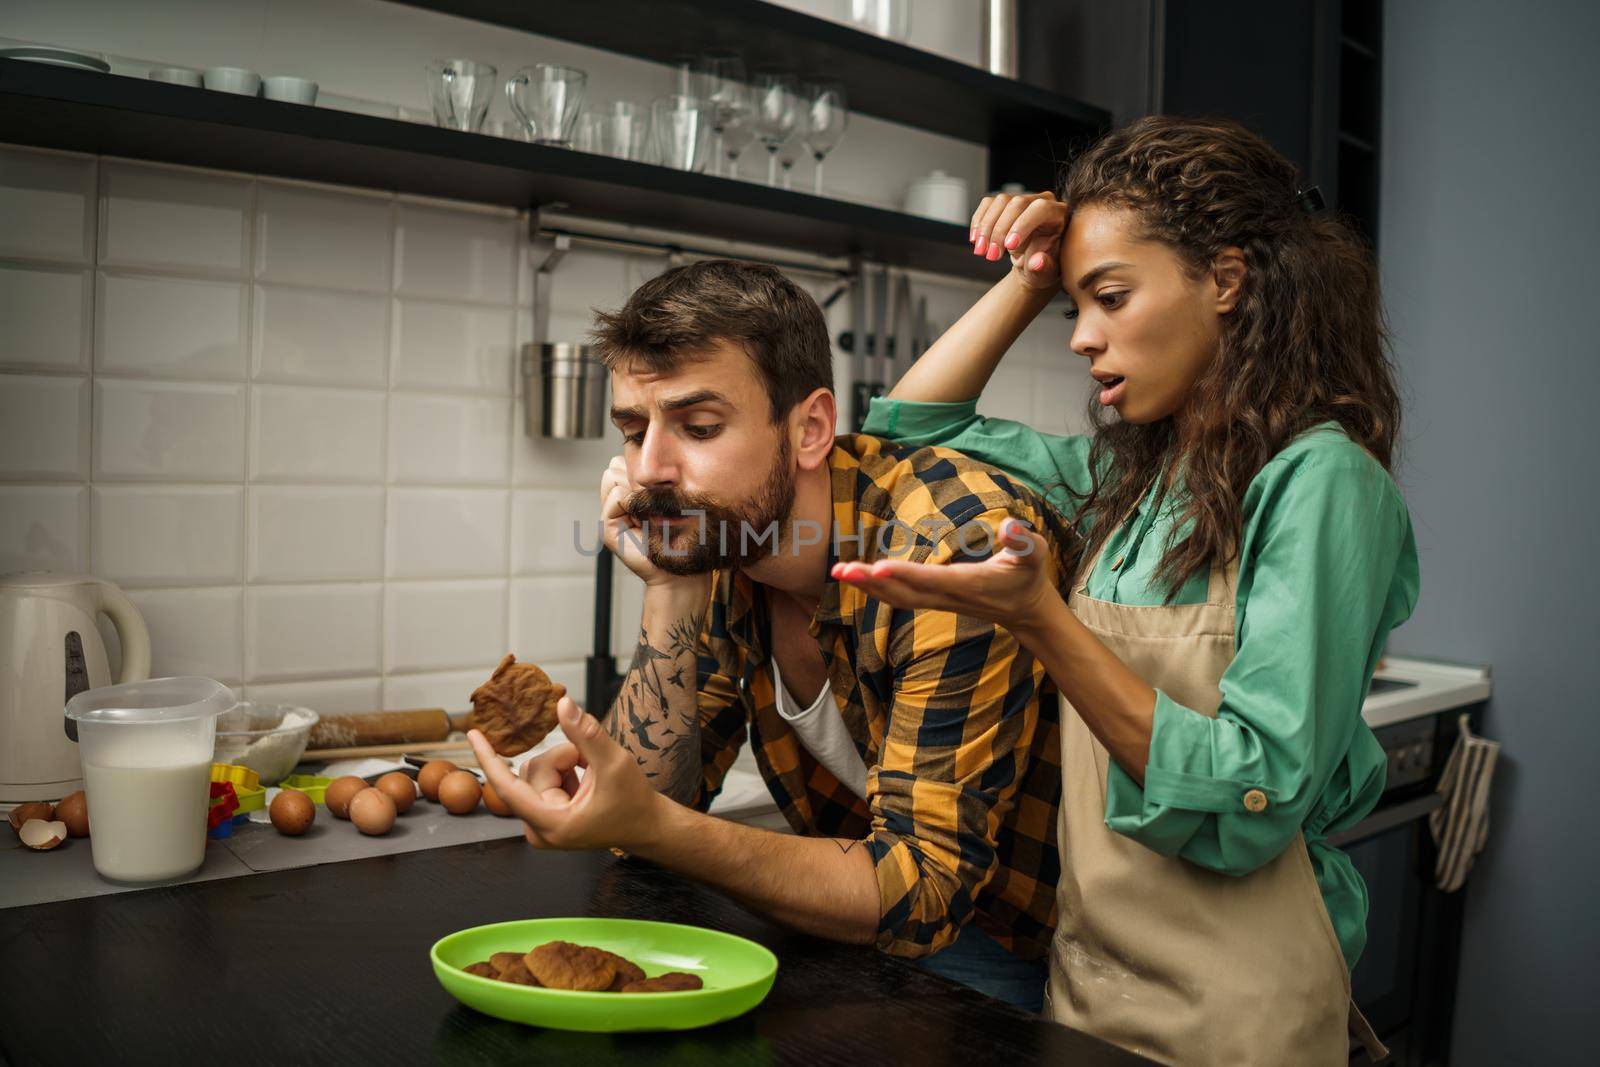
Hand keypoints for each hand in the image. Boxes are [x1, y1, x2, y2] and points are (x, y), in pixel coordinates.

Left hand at [467, 695, 667, 852]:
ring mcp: (541, 826)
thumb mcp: (614, 763)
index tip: (472, 734)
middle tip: (591, 765)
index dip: (488, 759)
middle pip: (532, 772)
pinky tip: (586, 783)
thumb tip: (562, 703)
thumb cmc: (633, 802)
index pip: (508, 788)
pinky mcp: (545, 819)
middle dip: (563, 758)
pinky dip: (566, 772)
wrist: (646, 826)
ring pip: (538, 772)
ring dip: (566, 764)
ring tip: (591, 776)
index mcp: (553, 824)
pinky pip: (544, 780)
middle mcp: (540, 830)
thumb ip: (586, 733)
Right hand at [600, 455, 679, 588]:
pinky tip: (644, 521)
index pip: (622, 462)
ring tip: (650, 512)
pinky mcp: (608, 529)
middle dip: (636, 477)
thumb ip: (653, 481)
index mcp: (630, 496)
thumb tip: (643, 458)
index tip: (660, 493)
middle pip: (614, 466)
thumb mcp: (670, 500)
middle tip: (655, 503)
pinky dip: (632, 502)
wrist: (679, 572)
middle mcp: (616, 504)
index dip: (640, 470)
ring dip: (635, 489)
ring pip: (612, 477)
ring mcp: (610, 516)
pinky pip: (616, 497)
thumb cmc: (682, 537)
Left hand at [830, 517, 1059, 631]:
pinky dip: (876, 589)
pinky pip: (899, 598)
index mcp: (970, 584)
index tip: (880, 568)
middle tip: (841, 570)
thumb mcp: (1034, 556)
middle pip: (905, 593)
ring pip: (897, 598)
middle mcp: (949, 596)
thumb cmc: (1028, 577)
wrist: (1026, 611)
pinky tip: (857, 578)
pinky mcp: (933, 600)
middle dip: (873, 583)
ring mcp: (939, 601)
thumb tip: (1011, 525)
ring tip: (839, 572)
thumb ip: (1024, 541)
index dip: (907, 575)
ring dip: (867, 587)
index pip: (933, 580)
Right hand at [969, 190, 1067, 291]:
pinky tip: (976, 240)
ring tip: (982, 252)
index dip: (1022, 224)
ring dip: (986, 228)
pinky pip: (987, 204)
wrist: (1032, 264)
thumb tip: (1037, 262)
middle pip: (1017, 203)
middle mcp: (1041, 201)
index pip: (1040, 209)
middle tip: (991, 256)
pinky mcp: (1005, 203)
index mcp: (1058, 214)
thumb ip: (1043, 268)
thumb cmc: (1043, 266)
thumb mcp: (1047, 273)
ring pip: (999, 202)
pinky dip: (978, 222)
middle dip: (1000, 230)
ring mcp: (1022, 200)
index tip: (1008, 246)